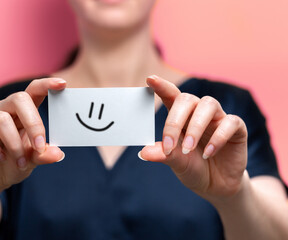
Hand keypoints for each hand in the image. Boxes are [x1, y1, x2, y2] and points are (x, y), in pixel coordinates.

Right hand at [0, 78, 65, 192]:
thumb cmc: (14, 163)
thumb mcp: (32, 161)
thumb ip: (43, 155)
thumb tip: (58, 154)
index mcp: (23, 112)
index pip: (34, 90)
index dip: (46, 85)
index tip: (62, 84)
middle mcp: (5, 110)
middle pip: (19, 99)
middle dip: (33, 123)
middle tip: (39, 146)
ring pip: (2, 119)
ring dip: (14, 144)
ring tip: (21, 163)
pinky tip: (1, 158)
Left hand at [140, 75, 247, 201]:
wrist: (216, 186)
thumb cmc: (192, 168)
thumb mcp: (176, 162)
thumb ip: (162, 155)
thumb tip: (143, 152)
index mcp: (180, 117)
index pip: (171, 95)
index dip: (162, 86)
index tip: (150, 80)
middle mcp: (198, 113)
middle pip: (187, 99)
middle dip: (175, 120)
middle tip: (169, 145)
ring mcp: (218, 118)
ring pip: (209, 105)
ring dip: (195, 127)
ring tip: (188, 149)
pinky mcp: (236, 129)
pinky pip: (230, 122)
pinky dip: (218, 137)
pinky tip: (208, 154)